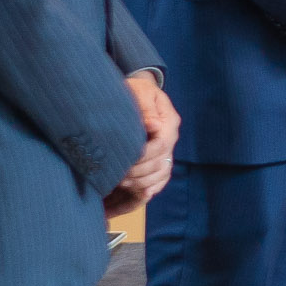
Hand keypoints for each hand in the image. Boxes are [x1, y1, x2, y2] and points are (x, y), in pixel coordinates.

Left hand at [107, 72, 177, 214]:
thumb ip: (145, 108)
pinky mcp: (159, 160)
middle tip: (114, 176)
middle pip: (160, 164)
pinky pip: (159, 182)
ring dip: (140, 184)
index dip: (143, 156)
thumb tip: (154, 125)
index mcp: (169, 122)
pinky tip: (133, 194)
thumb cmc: (136, 90)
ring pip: (160, 176)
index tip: (123, 160)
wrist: (139, 92)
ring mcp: (167, 151)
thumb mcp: (140, 92)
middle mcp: (171, 139)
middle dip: (137, 173)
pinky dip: (147, 191)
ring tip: (118, 184)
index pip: (161, 145)